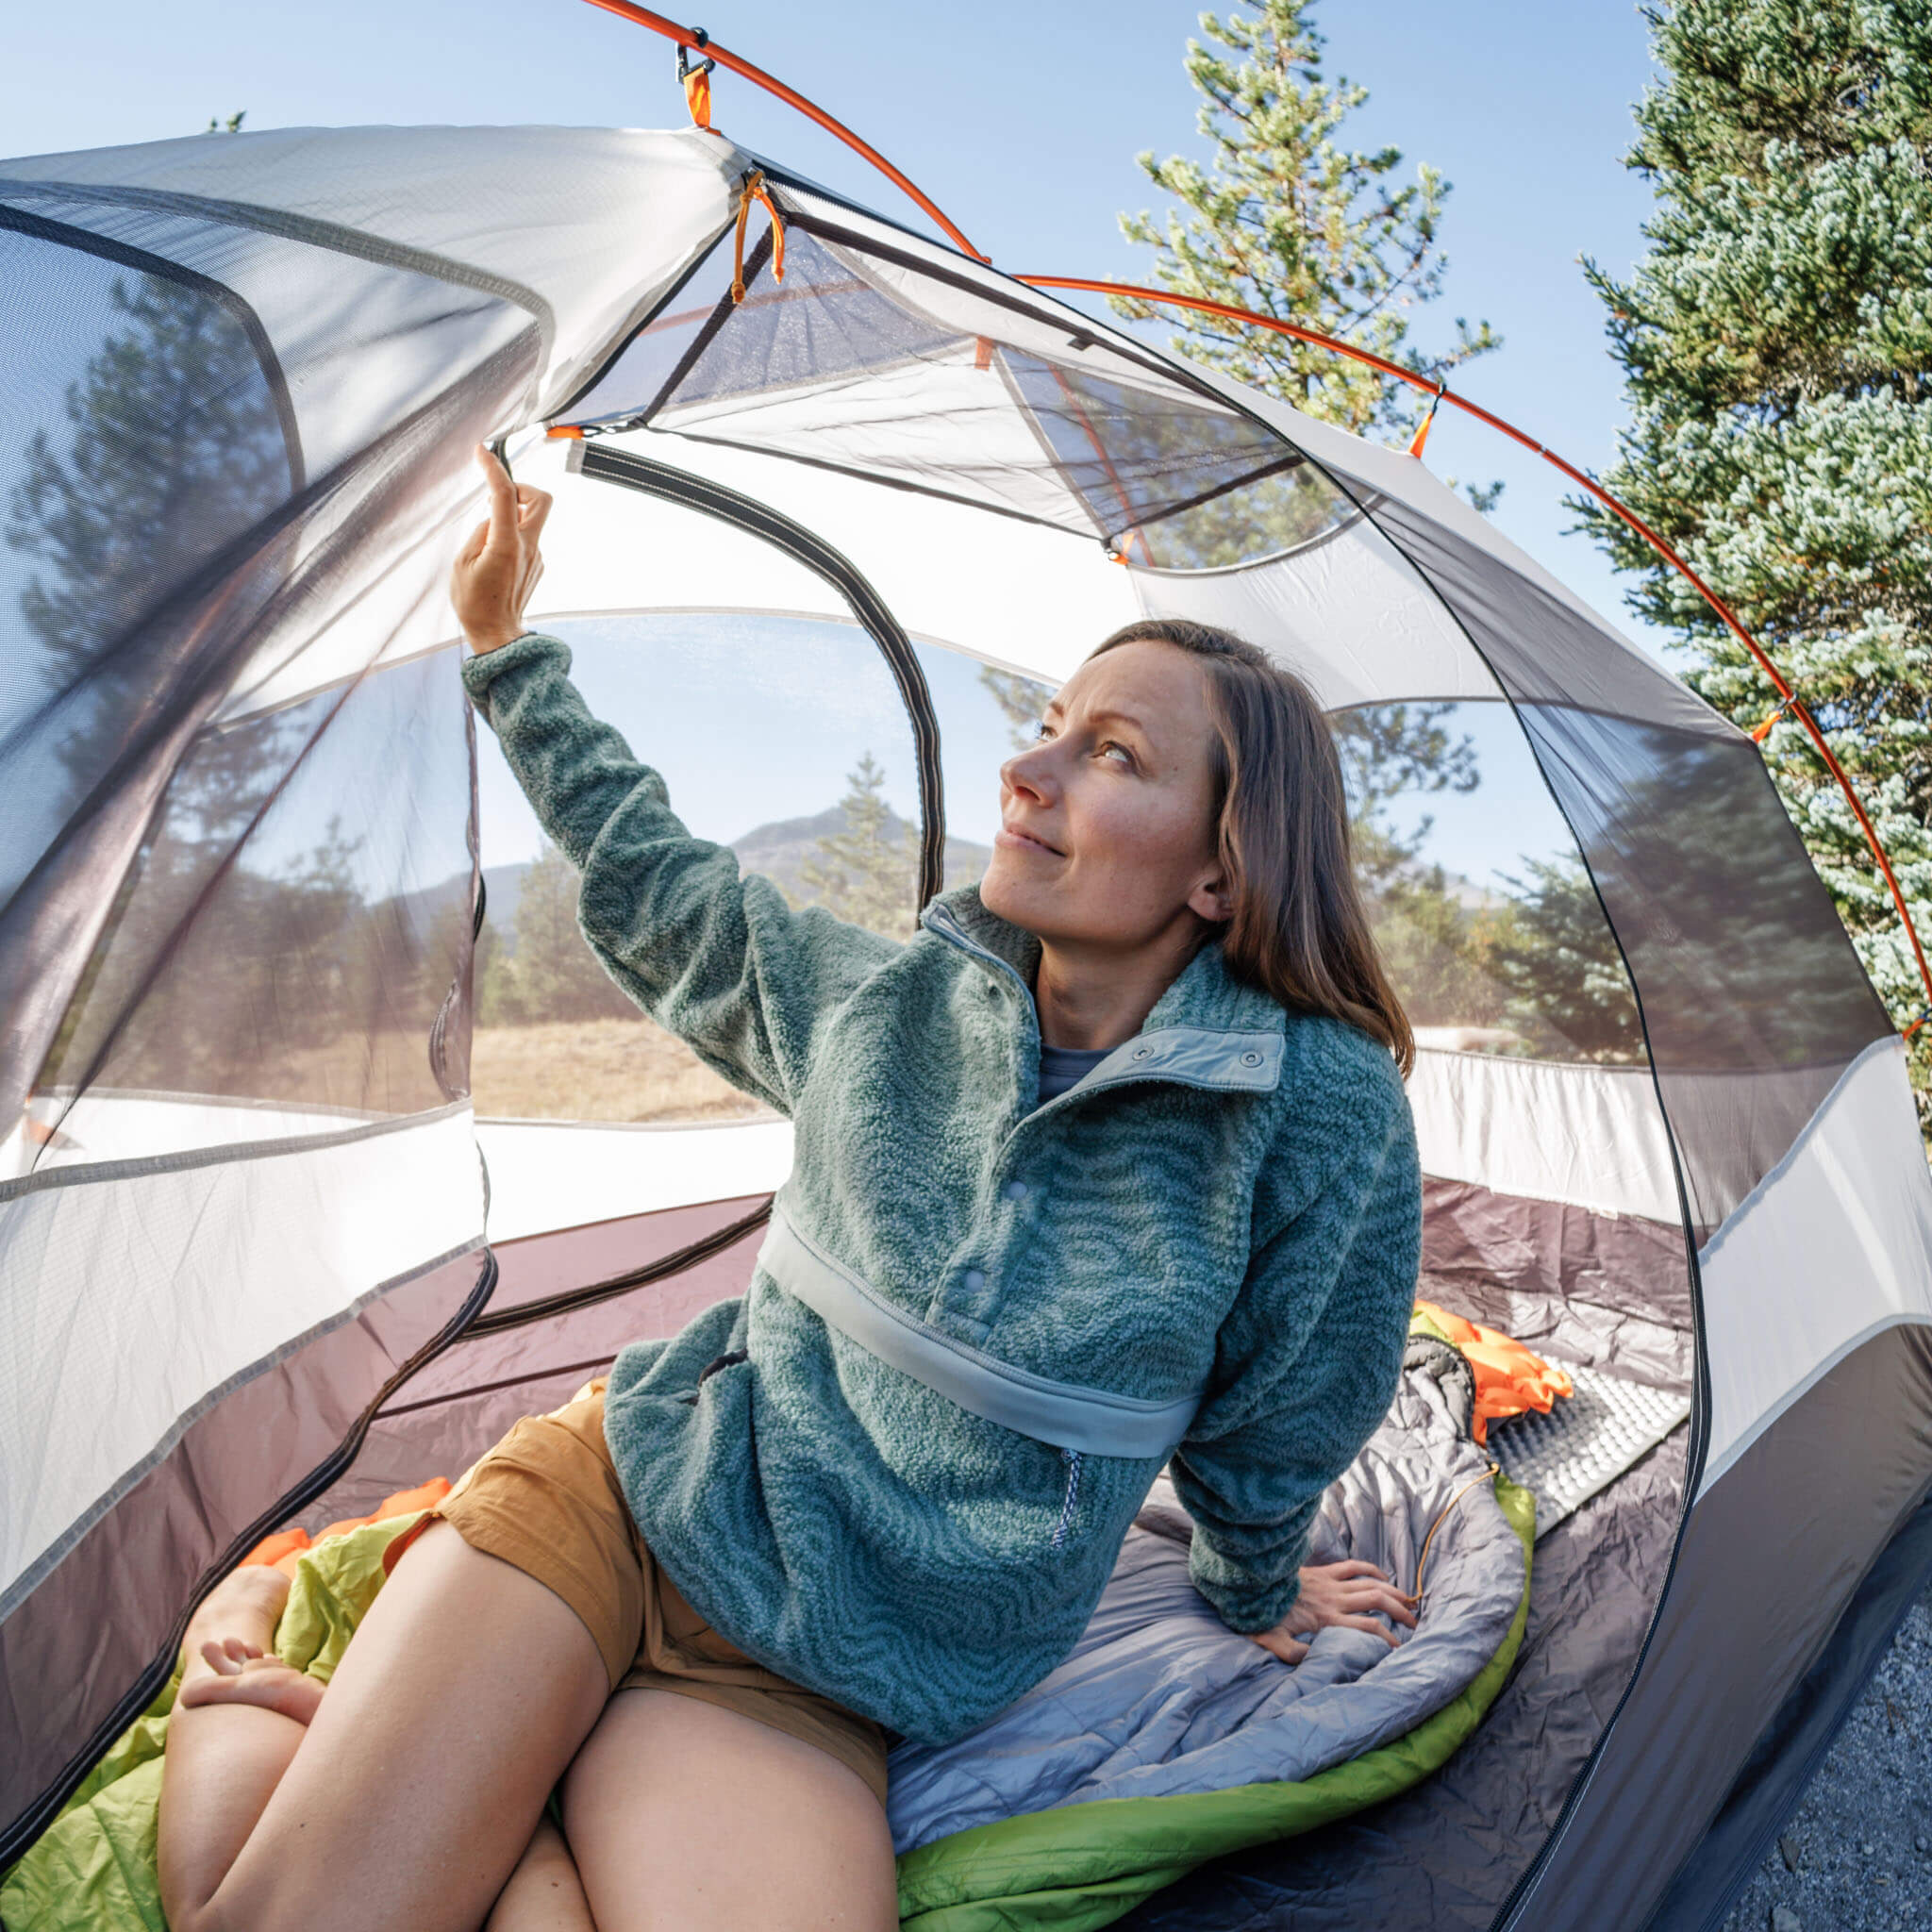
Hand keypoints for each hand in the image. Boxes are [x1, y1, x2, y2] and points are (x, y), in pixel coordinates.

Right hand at [450, 443, 551, 651]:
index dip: (493, 468)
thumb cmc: (475, 603)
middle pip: (541, 499)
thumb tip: (493, 519)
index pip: (504, 494)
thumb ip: (480, 533)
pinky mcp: (537, 565)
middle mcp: (529, 547)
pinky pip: (527, 539)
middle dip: (521, 487)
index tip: (482, 451)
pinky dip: (511, 535)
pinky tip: (493, 557)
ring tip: (486, 541)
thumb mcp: (463, 563)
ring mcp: (537, 557)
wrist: (497, 635)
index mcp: (507, 544)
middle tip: (498, 496)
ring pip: (533, 520)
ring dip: (511, 516)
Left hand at [1248, 1559, 1419, 1664]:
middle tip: (1414, 1623)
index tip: (1400, 1648)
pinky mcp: (1323, 1571)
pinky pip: (1352, 1566)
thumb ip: (1295, 1654)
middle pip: (1376, 1601)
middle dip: (1399, 1611)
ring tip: (1409, 1602)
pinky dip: (1371, 1570)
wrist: (1249, 1582)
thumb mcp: (1274, 1641)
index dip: (1388, 1638)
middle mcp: (1333, 1599)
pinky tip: (1383, 1578)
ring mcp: (1329, 1582)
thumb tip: (1317, 1661)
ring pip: (1370, 1583)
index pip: (1368, 1628)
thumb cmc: (1261, 1614)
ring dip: (1392, 1592)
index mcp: (1326, 1619)